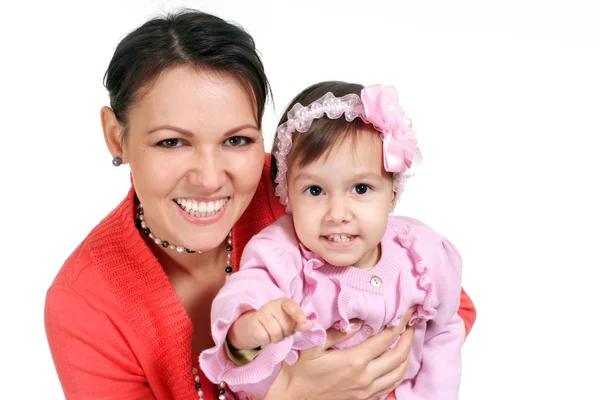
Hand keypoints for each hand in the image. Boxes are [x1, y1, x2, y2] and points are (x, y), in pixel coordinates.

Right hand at [227, 298, 311, 349]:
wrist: (254, 327)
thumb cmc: (276, 323)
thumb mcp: (290, 322)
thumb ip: (300, 323)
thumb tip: (310, 324)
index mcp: (283, 303)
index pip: (290, 305)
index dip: (297, 313)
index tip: (302, 320)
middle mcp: (271, 306)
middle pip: (286, 325)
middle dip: (286, 332)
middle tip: (280, 330)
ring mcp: (261, 314)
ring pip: (277, 333)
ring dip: (277, 338)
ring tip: (272, 333)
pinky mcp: (253, 324)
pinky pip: (266, 337)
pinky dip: (267, 340)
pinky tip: (264, 335)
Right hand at [264, 308, 415, 399]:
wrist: (294, 398)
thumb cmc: (301, 370)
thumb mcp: (314, 346)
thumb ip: (338, 333)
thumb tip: (359, 320)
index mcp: (354, 361)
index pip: (386, 339)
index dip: (399, 323)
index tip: (407, 311)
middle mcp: (365, 377)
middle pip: (399, 356)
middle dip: (409, 337)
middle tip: (412, 323)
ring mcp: (367, 391)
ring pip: (399, 373)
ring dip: (407, 355)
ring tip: (407, 341)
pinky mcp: (365, 399)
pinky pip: (390, 386)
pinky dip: (399, 372)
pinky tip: (397, 363)